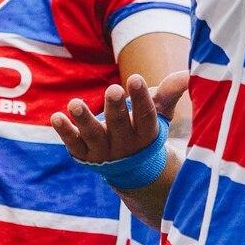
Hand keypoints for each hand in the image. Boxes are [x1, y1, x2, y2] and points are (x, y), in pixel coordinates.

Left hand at [52, 71, 190, 164]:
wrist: (133, 170)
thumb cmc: (145, 129)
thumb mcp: (160, 112)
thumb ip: (170, 92)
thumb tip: (188, 73)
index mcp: (147, 134)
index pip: (146, 116)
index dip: (141, 98)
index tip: (136, 78)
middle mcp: (125, 145)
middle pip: (120, 126)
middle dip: (116, 108)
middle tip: (113, 89)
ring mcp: (103, 152)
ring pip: (93, 136)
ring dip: (84, 120)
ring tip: (75, 103)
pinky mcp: (84, 155)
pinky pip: (73, 144)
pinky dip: (65, 132)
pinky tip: (56, 117)